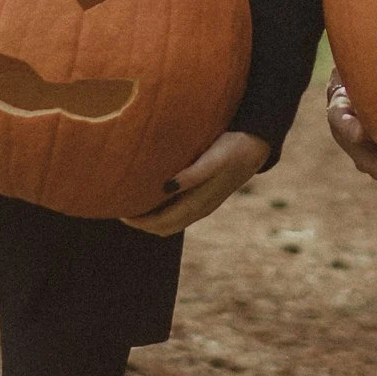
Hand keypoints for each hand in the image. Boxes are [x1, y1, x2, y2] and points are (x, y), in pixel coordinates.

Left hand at [124, 127, 270, 235]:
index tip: (121, 212)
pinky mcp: (205, 198)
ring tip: (132, 204)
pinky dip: (162, 212)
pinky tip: (153, 195)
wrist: (256, 147)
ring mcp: (204, 206)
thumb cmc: (232, 149)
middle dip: (142, 224)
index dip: (140, 222)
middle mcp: (200, 209)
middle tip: (120, 208)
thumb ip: (192, 174)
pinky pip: (178, 214)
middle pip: (164, 228)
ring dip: (151, 219)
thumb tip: (165, 188)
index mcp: (199, 203)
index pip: (163, 223)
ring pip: (171, 223)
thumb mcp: (214, 159)